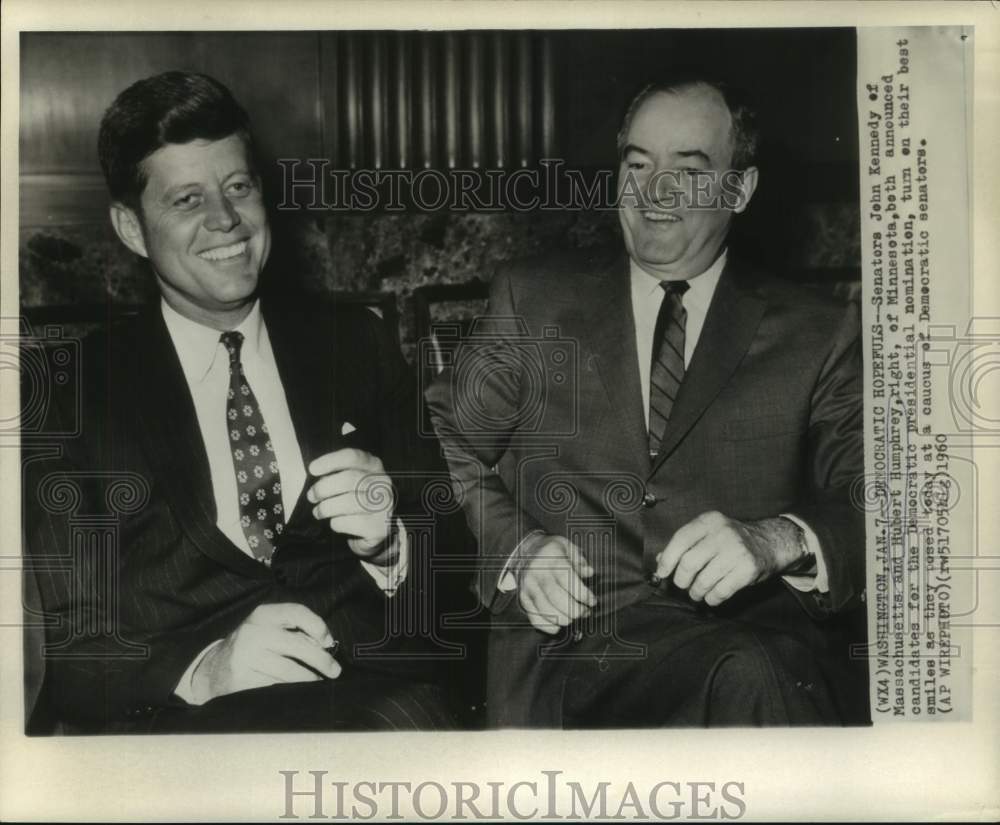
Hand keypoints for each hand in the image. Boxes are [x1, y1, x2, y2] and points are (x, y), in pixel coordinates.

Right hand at [191, 603, 339, 702]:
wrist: (215, 668)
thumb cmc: (253, 646)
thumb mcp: (269, 630)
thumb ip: (295, 632)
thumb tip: (324, 646)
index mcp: (263, 615)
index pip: (296, 612)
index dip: (317, 626)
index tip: (328, 641)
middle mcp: (253, 632)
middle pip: (297, 645)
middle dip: (321, 660)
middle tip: (335, 670)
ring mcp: (246, 655)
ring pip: (289, 669)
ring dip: (309, 677)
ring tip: (319, 680)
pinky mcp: (242, 677)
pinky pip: (276, 685)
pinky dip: (292, 688)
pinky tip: (300, 689)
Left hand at [307, 449, 395, 557]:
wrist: (376, 528)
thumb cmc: (357, 500)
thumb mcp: (351, 481)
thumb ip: (336, 475)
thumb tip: (319, 480)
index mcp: (373, 466)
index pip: (352, 457)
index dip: (330, 461)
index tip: (312, 469)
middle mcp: (382, 482)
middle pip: (349, 479)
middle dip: (324, 488)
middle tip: (312, 496)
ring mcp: (384, 505)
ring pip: (349, 502)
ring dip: (327, 507)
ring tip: (318, 512)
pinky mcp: (379, 526)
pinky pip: (351, 522)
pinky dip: (337, 523)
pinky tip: (335, 522)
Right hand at [516, 533, 596, 634]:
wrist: (526, 550)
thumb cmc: (551, 551)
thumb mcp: (567, 547)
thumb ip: (579, 561)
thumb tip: (589, 573)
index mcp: (551, 559)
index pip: (567, 579)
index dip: (582, 594)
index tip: (592, 601)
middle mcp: (537, 573)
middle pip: (556, 598)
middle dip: (575, 610)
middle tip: (585, 612)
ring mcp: (529, 587)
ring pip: (546, 610)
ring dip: (564, 619)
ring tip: (574, 617)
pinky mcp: (523, 598)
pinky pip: (534, 617)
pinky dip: (548, 626)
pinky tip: (558, 625)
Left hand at [654, 512, 806, 606]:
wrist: (769, 542)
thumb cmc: (730, 540)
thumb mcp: (708, 533)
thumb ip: (685, 544)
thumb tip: (660, 561)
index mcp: (709, 521)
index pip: (680, 540)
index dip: (667, 560)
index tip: (662, 574)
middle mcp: (723, 533)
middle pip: (689, 563)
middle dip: (681, 580)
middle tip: (683, 585)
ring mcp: (737, 551)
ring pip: (703, 580)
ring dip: (695, 592)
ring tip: (696, 593)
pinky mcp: (748, 569)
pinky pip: (721, 591)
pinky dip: (711, 598)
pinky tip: (711, 596)